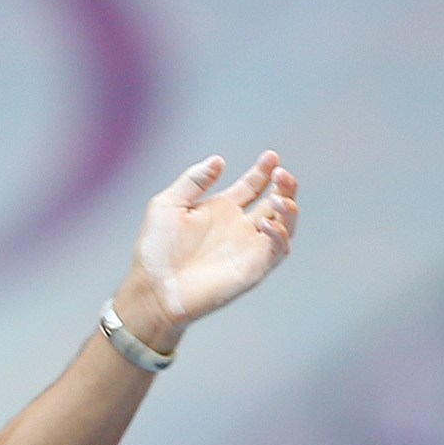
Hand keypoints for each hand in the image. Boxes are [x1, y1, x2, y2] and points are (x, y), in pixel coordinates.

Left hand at [117, 151, 296, 348]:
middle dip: (285, 185)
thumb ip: (193, 180)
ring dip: (289, 208)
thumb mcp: (168, 204)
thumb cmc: (155, 250)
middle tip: (281, 173)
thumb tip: (219, 160)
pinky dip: (280, 235)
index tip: (271, 156)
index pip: (253, 185)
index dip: (264, 170)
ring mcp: (248, 248)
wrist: (154, 288)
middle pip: (276, 202)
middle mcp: (239, 227)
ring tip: (281, 196)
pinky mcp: (254, 269)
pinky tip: (267, 224)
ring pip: (285, 224)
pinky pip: (278, 250)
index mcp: (222, 209)